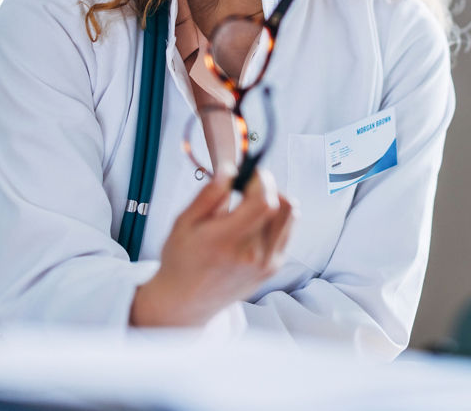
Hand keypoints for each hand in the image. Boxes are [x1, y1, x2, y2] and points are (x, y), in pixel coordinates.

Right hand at [130, 166, 294, 326]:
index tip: (249, 172)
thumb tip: (230, 170)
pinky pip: (287, 231)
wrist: (186, 301)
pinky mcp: (273, 268)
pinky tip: (256, 219)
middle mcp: (252, 255)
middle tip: (248, 184)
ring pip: (289, 215)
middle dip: (267, 186)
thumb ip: (209, 194)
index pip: (263, 201)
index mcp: (227, 241)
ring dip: (276, 199)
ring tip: (252, 201)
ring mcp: (266, 263)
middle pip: (280, 205)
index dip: (261, 179)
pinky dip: (277, 217)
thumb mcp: (184, 222)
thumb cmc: (181, 260)